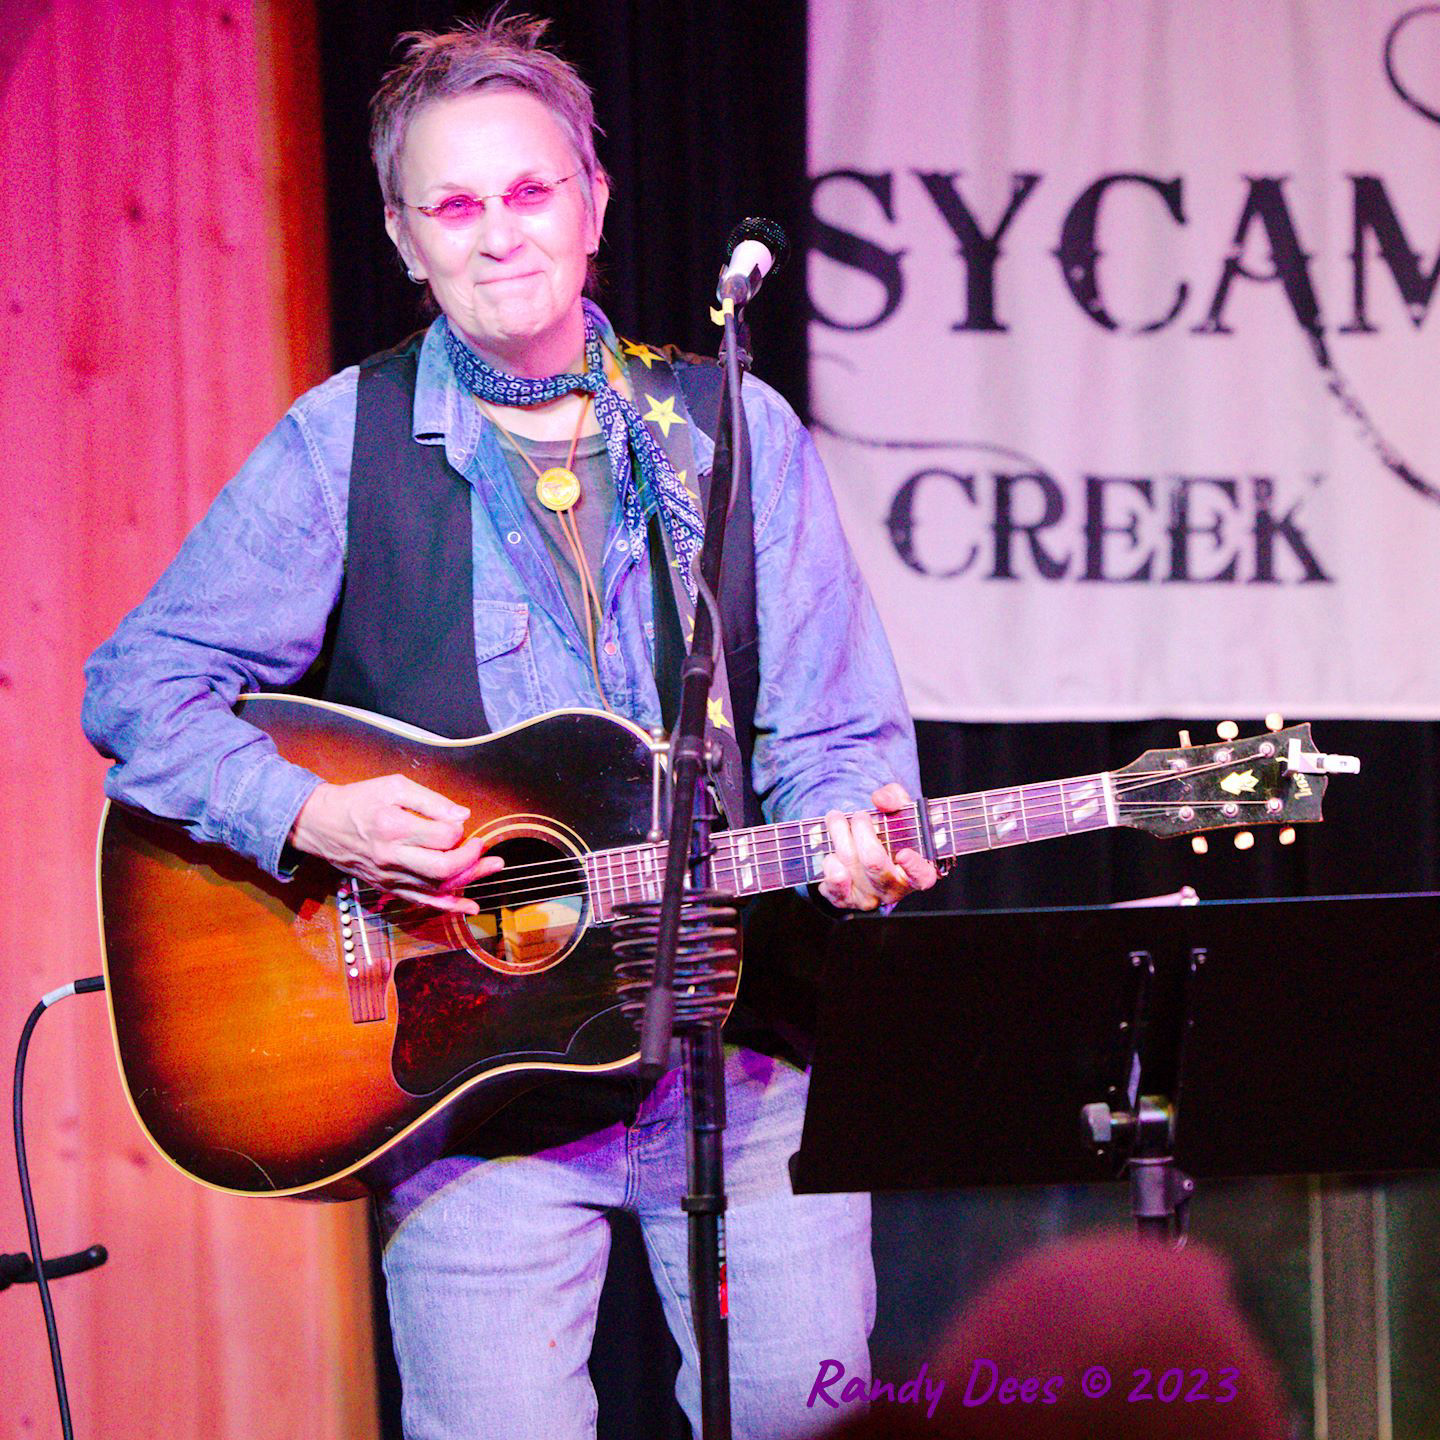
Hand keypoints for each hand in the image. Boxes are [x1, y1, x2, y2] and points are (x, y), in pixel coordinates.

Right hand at [289, 776, 498, 913]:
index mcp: (394, 828)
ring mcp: (389, 877)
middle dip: (472, 859)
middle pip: (443, 868)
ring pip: (437, 888)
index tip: (458, 822)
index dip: (458, 829)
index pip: (442, 836)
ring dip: (469, 879)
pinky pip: (421, 901)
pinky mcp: (387, 887)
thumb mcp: (393, 786)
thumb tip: (462, 816)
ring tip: (493, 867)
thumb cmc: (359, 800)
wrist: (321, 824)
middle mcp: (392, 857)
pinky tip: (470, 905)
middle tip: (483, 846)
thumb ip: (430, 801)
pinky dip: (448, 905)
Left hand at [817, 782, 938, 910]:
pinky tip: (832, 851)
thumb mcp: (899, 810)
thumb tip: (881, 800)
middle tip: (859, 815)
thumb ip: (895, 799)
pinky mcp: (845, 900)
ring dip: (838, 836)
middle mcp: (893, 889)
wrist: (866, 852)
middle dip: (861, 831)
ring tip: (836, 818)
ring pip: (847, 868)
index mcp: (916, 871)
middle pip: (873, 863)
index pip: (922, 876)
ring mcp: (869, 898)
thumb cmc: (891, 832)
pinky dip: (828, 862)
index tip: (904, 853)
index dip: (914, 867)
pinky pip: (831, 882)